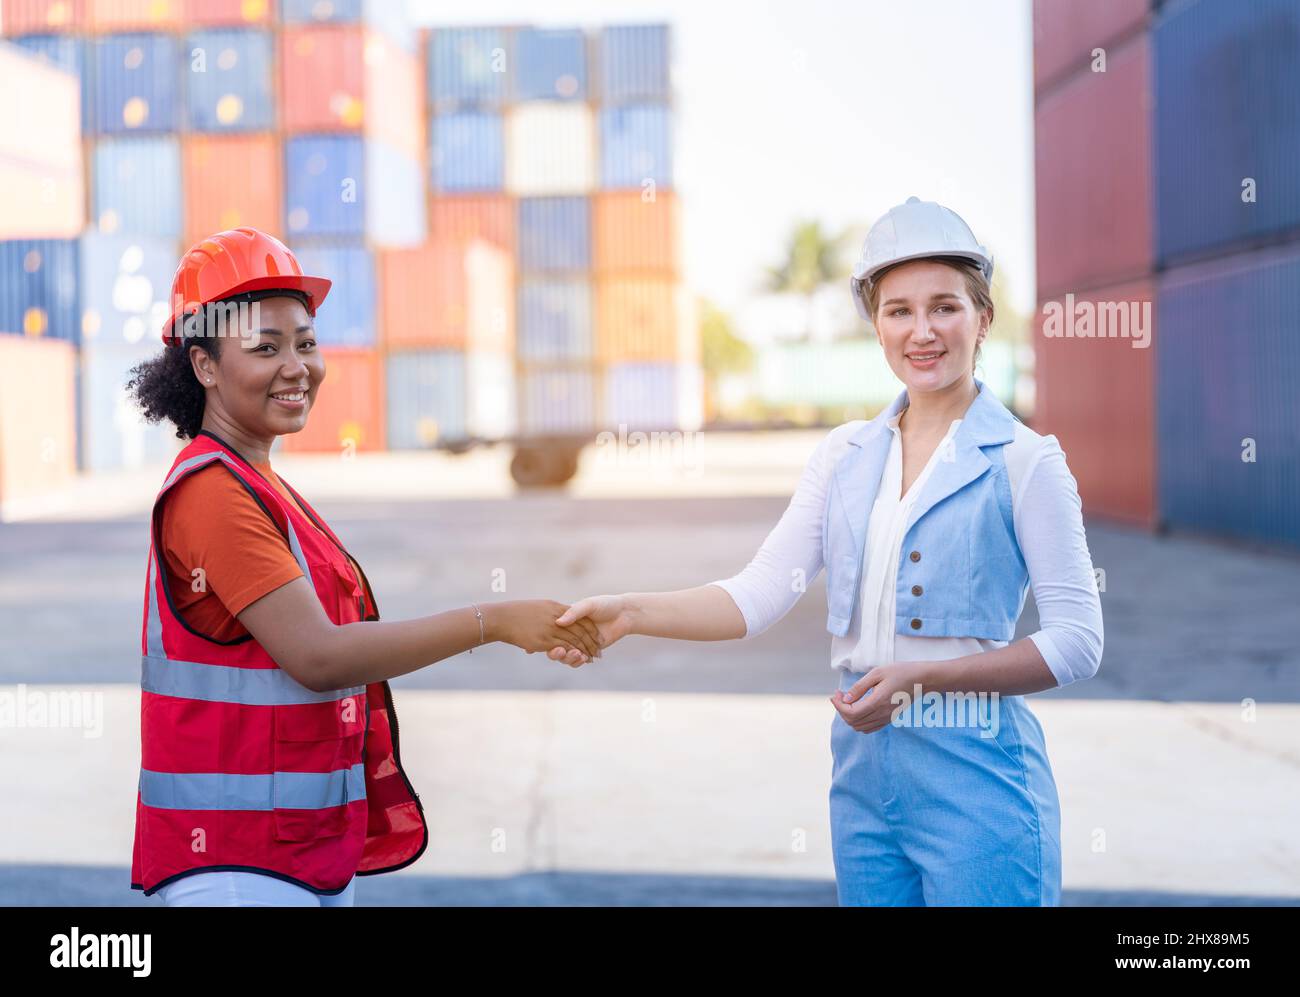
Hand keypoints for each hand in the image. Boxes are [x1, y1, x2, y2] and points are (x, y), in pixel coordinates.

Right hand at [484, 600, 602, 662]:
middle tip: (599, 651)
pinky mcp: (543, 641)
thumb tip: (560, 619)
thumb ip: (552, 612)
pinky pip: (561, 648)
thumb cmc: (515, 612)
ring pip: (573, 641)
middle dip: (591, 641)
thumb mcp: (538, 607)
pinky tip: (577, 659)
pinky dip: (571, 655)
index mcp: (555, 607)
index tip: (597, 636)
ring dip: (583, 650)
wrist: (500, 617)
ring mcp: (549, 629)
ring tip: (589, 658)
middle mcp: (555, 617)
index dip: (588, 627)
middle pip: (580, 629)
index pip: (578, 617)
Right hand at [546, 594, 635, 665]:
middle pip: (556, 647)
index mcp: (565, 620)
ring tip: (579, 656)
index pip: (551, 633)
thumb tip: (558, 622)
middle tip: (562, 652)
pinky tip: (585, 659)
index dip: (547, 641)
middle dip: (557, 654)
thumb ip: (574, 612)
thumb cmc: (605, 604)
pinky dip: (579, 661)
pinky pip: (578, 660)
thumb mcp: (589, 605)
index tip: (552, 646)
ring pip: (566, 656)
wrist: (624, 614)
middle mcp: (569, 633)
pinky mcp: (588, 651)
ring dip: (569, 659)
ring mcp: (578, 643)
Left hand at [829, 662, 929, 733]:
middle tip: (840, 695)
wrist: (922, 680)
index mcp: (878, 702)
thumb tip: (846, 698)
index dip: (839, 705)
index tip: (836, 694)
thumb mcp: (877, 673)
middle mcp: (882, 714)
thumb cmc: (900, 672)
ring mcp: (886, 718)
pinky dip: (859, 722)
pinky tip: (858, 708)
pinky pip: (870, 728)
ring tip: (848, 701)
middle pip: (853, 722)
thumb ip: (860, 687)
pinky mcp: (889, 719)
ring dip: (849, 716)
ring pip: (860, 727)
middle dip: (841, 710)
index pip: (851, 713)